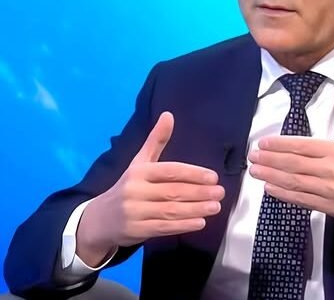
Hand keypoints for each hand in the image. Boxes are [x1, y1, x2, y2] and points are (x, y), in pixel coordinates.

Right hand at [76, 112, 224, 266]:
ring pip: (170, 211)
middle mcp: (135, 191)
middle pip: (173, 191)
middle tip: (220, 192)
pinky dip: (183, 225)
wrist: (100, 219)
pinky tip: (201, 222)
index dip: (193, 173)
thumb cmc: (128, 187)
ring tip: (216, 206)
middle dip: (199, 192)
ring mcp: (135, 212)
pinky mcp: (136, 230)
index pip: (170, 171)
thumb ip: (156, 140)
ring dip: (195, 209)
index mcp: (139, 172)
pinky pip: (163, 227)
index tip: (213, 177)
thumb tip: (169, 114)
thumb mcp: (139, 162)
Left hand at [248, 89, 333, 237]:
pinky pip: (301, 200)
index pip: (302, 145)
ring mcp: (328, 190)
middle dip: (269, 159)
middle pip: (292, 163)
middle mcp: (330, 170)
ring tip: (254, 170)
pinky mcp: (329, 207)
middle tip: (252, 156)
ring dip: (271, 175)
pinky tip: (270, 188)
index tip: (263, 142)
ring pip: (292, 182)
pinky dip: (283, 194)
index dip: (279, 144)